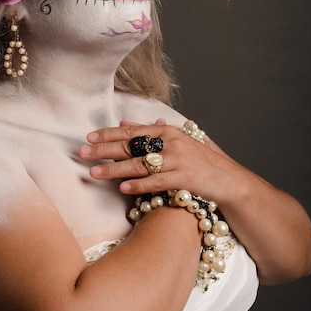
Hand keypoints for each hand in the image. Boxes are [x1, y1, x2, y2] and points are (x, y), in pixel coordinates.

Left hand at [79, 119, 239, 203]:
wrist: (228, 180)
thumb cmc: (200, 160)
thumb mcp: (176, 140)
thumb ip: (150, 131)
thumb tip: (123, 123)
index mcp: (167, 130)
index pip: (132, 132)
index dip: (108, 134)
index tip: (89, 136)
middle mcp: (171, 142)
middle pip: (131, 146)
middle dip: (104, 150)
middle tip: (82, 152)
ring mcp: (178, 159)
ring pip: (139, 164)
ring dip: (114, 169)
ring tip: (94, 173)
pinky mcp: (184, 178)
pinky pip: (157, 182)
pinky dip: (139, 185)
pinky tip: (123, 188)